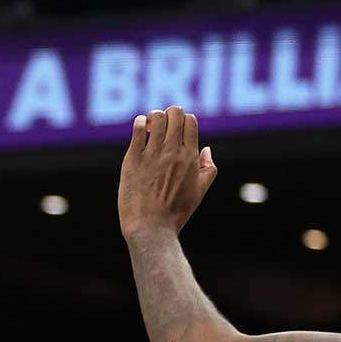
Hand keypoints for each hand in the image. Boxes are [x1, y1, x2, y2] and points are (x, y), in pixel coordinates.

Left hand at [118, 105, 217, 241]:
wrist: (151, 228)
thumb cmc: (175, 214)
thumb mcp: (199, 193)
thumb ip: (207, 169)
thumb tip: (206, 149)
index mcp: (190, 157)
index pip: (190, 120)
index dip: (184, 120)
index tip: (177, 130)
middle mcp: (172, 152)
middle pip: (174, 113)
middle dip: (170, 114)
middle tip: (164, 126)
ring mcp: (152, 154)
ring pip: (157, 117)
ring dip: (155, 116)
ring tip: (151, 127)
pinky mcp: (133, 159)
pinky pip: (138, 129)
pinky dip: (141, 122)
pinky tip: (141, 128)